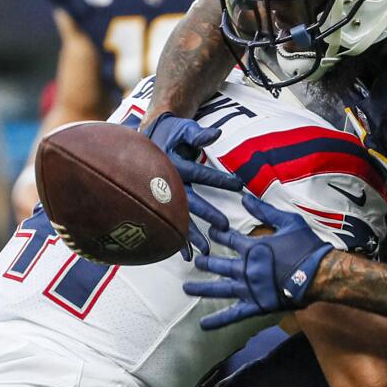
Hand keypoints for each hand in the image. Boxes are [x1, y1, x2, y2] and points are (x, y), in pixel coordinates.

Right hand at [145, 112, 241, 256]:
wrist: (148, 139)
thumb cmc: (171, 133)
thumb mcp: (185, 130)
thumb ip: (199, 135)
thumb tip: (216, 133)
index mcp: (173, 164)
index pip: (199, 173)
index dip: (219, 179)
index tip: (239, 185)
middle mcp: (165, 183)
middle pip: (188, 201)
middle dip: (206, 214)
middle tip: (224, 226)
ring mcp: (161, 196)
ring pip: (178, 218)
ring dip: (191, 235)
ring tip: (206, 250)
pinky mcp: (161, 204)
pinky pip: (169, 224)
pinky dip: (177, 240)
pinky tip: (187, 256)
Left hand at [184, 193, 334, 328]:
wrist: (322, 274)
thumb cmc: (308, 246)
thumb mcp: (289, 222)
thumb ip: (264, 211)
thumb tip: (244, 197)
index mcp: (253, 248)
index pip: (229, 240)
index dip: (219, 235)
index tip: (211, 232)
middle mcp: (247, 269)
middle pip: (220, 265)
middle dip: (206, 262)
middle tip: (196, 262)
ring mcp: (250, 289)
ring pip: (220, 289)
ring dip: (202, 288)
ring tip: (186, 289)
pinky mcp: (258, 305)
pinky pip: (235, 314)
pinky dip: (219, 320)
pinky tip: (203, 325)